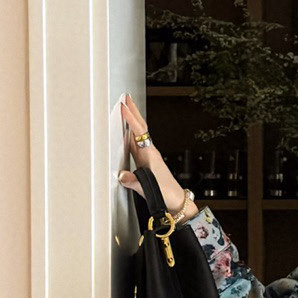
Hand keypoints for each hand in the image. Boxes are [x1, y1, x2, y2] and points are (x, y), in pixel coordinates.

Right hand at [118, 92, 184, 212]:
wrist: (176, 201)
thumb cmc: (166, 194)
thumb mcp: (148, 188)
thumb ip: (134, 181)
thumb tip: (121, 176)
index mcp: (149, 155)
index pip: (138, 132)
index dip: (130, 119)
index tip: (124, 106)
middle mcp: (149, 153)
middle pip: (140, 128)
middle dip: (133, 112)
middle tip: (127, 97)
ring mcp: (149, 156)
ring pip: (139, 134)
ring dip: (133, 121)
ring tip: (127, 110)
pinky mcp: (148, 162)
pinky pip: (138, 143)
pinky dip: (132, 134)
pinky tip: (129, 134)